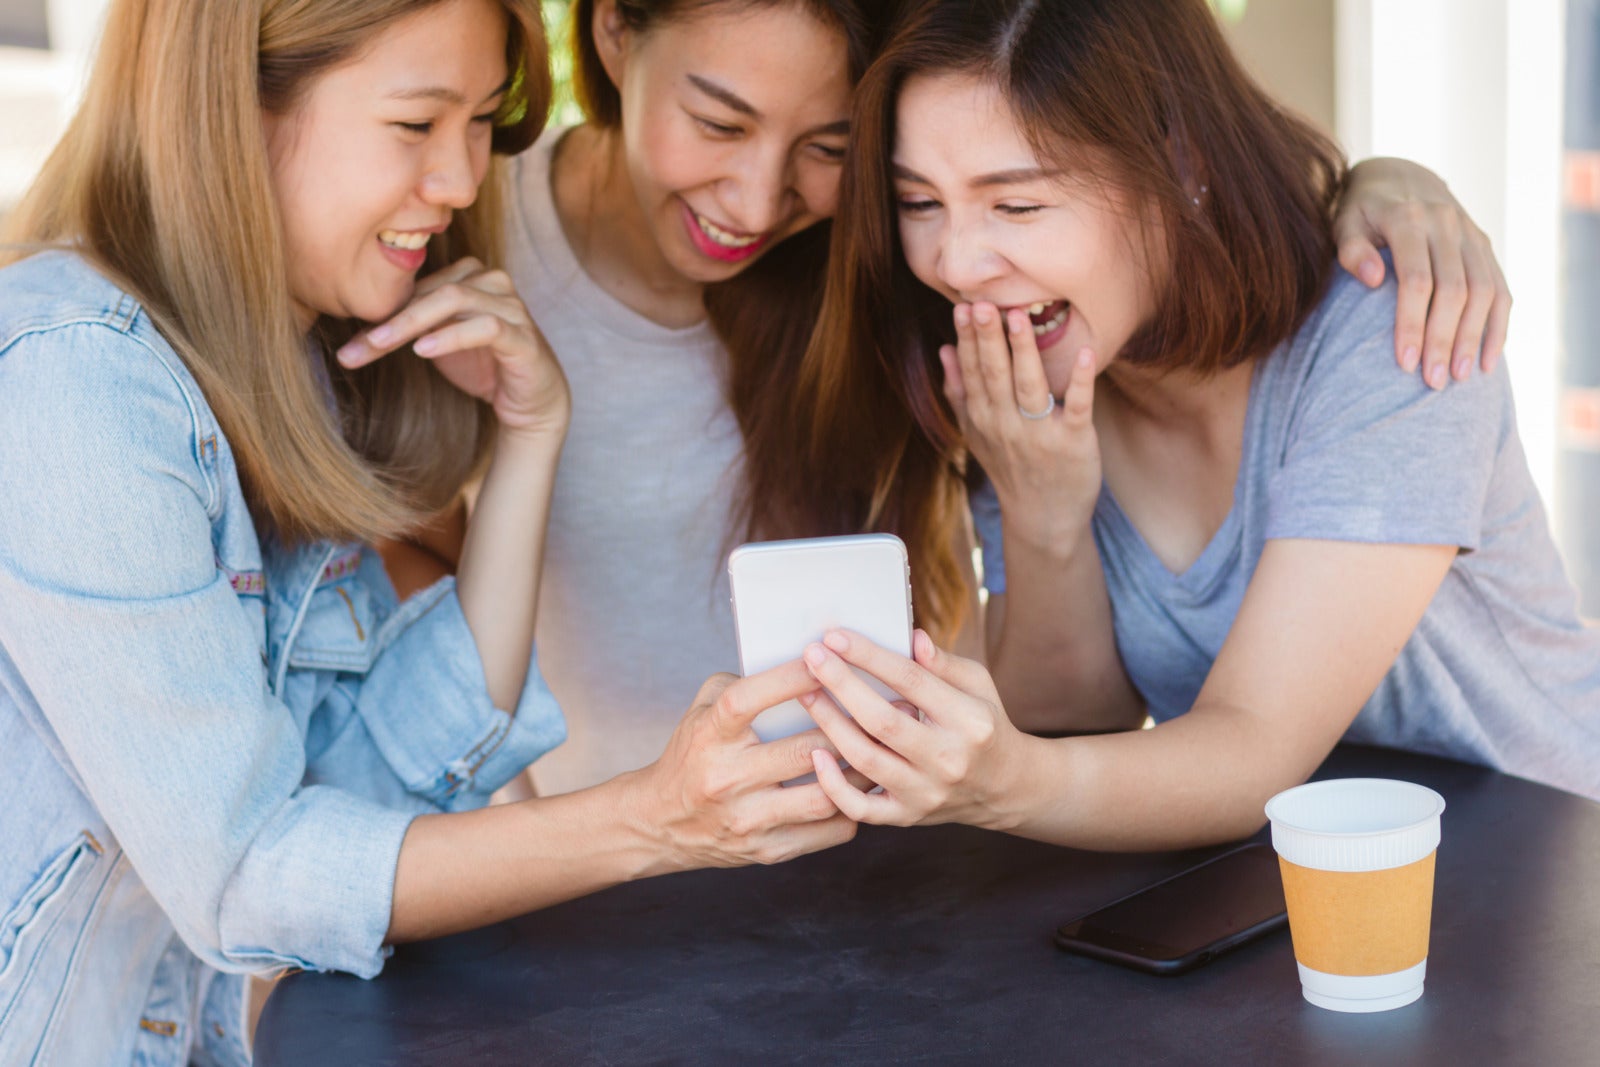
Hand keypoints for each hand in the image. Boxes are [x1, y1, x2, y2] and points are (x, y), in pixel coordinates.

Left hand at [336, 258, 569, 437]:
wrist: (532, 403)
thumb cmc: (484, 367)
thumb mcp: (438, 343)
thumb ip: (410, 326)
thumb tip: (355, 329)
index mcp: (472, 277)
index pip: (419, 288)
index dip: (382, 314)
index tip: (348, 346)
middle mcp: (494, 284)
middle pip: (433, 290)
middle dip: (390, 319)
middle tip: (357, 346)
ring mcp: (512, 308)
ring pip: (455, 300)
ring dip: (412, 323)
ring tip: (380, 345)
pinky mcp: (524, 337)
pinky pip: (486, 328)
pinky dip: (452, 336)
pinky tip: (424, 350)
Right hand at [629, 661, 858, 870]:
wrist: (660, 822)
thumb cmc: (694, 753)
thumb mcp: (702, 709)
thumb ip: (742, 683)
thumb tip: (800, 666)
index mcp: (709, 735)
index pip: (749, 700)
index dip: (789, 678)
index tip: (825, 658)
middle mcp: (725, 778)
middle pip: (803, 751)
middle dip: (849, 728)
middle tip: (882, 710)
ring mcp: (746, 819)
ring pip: (823, 796)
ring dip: (859, 773)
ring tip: (881, 751)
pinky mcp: (765, 851)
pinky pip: (826, 832)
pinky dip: (852, 809)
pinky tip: (862, 789)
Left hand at [800, 628, 1024, 830]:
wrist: (1005, 787)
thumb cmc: (984, 725)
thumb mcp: (978, 685)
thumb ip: (943, 663)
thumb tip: (912, 637)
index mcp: (968, 720)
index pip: (911, 681)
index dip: (869, 656)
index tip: (835, 637)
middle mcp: (948, 759)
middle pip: (882, 720)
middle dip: (841, 684)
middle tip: (811, 657)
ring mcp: (926, 792)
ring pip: (866, 760)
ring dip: (829, 724)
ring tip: (806, 694)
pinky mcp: (908, 816)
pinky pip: (861, 808)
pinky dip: (833, 785)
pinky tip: (817, 755)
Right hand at [939, 301, 1100, 549]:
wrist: (1044, 517)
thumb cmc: (1011, 469)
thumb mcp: (975, 434)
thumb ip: (959, 393)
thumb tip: (943, 350)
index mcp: (983, 419)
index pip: (972, 373)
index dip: (967, 340)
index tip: (963, 306)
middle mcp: (1006, 425)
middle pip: (995, 375)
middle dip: (988, 339)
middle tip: (984, 303)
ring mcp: (1040, 434)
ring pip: (1029, 386)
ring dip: (1024, 351)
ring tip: (1019, 317)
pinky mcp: (1074, 441)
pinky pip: (1078, 407)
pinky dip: (1081, 381)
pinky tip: (1086, 353)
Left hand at [1334, 158, 1511, 386]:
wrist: (1397, 176)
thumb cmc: (1360, 211)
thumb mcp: (1343, 222)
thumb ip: (1351, 249)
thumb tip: (1372, 279)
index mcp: (1408, 218)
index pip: (1416, 280)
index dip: (1413, 324)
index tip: (1404, 364)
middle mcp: (1446, 223)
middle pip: (1454, 290)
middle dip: (1444, 339)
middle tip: (1432, 382)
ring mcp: (1471, 234)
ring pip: (1484, 291)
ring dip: (1474, 338)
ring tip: (1460, 377)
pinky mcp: (1485, 246)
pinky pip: (1501, 288)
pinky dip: (1498, 326)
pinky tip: (1489, 360)